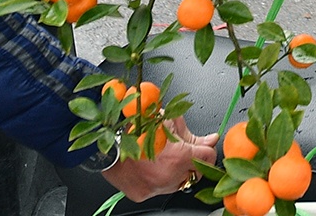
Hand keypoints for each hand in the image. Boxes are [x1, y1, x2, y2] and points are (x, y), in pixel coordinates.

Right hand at [101, 117, 218, 199]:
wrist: (105, 143)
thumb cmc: (134, 127)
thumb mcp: (167, 122)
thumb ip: (191, 134)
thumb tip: (210, 139)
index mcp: (178, 157)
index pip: (208, 157)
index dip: (207, 148)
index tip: (205, 145)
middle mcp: (169, 177)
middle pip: (196, 173)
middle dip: (193, 161)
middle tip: (184, 151)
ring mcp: (156, 188)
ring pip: (178, 183)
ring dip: (177, 171)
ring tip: (164, 157)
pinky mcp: (144, 195)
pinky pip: (160, 189)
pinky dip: (159, 178)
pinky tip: (151, 166)